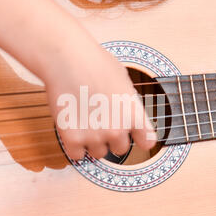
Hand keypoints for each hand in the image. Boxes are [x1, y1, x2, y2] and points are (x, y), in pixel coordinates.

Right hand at [44, 42, 156, 160]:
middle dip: (111, 138)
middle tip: (100, 121)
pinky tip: (72, 130)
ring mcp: (95, 136)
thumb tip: (125, 112)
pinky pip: (77, 156)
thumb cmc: (95, 62)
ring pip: (98, 153)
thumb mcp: (123, 80)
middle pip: (120, 149)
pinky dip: (74, 146)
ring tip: (84, 121)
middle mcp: (117, 129)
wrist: (68, 59)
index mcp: (134, 114)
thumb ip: (128, 102)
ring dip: (92, 142)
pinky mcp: (73, 139)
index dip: (140, 138)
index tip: (135, 136)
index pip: (147, 141)